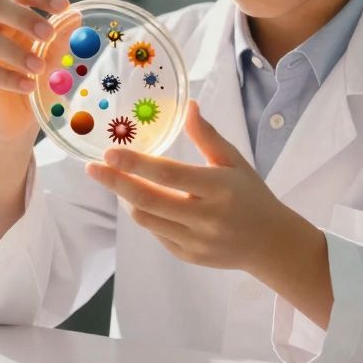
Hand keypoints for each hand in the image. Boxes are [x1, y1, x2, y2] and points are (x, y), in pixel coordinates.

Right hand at [0, 0, 73, 145]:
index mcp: (9, 15)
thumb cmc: (34, 82)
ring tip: (40, 69)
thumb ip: (59, 42)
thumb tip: (75, 18)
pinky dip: (9, 78)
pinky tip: (29, 87)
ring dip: (17, 52)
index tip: (64, 7)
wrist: (17, 120)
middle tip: (48, 34)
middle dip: (24, 18)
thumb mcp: (52, 61)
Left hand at [86, 99, 296, 272]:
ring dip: (125, 198)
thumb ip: (208, 136)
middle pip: (148, 200)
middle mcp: (205, 218)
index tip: (109, 153)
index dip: (135, 164)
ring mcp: (195, 241)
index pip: (168, 175)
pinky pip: (155, 233)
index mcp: (218, 188)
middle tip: (92, 168)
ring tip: (116, 180)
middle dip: (115, 183)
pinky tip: (140, 199)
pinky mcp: (187, 256)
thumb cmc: (251, 195)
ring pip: (146, 219)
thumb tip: (189, 106)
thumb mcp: (235, 161)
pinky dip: (143, 214)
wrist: (270, 244)